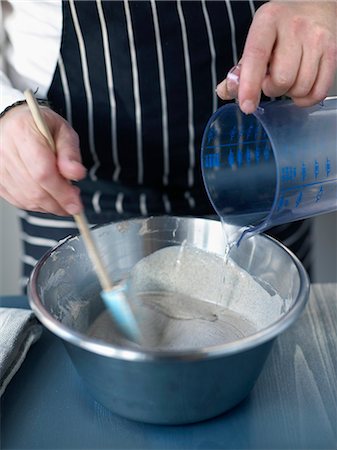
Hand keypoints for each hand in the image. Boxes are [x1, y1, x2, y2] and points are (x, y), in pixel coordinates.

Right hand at [0, 104, 85, 214]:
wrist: (16, 123)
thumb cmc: (40, 126)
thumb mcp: (63, 131)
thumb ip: (71, 153)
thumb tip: (76, 174)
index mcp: (22, 131)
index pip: (42, 172)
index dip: (61, 192)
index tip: (76, 203)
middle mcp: (4, 149)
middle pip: (35, 190)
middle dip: (59, 202)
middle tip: (73, 202)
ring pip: (27, 199)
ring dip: (49, 205)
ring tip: (62, 195)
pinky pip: (19, 201)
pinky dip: (37, 204)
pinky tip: (47, 196)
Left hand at [217, 1, 336, 113]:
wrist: (315, 5)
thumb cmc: (280, 28)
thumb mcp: (257, 39)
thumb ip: (240, 69)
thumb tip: (225, 91)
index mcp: (268, 21)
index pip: (256, 56)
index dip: (250, 85)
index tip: (246, 106)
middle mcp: (295, 27)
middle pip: (282, 79)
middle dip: (272, 88)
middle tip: (271, 79)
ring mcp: (317, 39)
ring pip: (301, 87)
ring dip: (290, 93)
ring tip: (288, 78)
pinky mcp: (333, 52)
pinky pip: (318, 91)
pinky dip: (306, 99)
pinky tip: (300, 87)